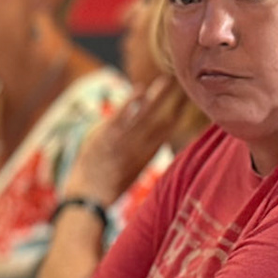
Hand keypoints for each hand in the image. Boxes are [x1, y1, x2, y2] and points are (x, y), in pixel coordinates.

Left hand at [65, 78, 189, 206]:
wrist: (89, 198)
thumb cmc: (108, 184)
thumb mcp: (133, 168)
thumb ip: (143, 150)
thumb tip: (152, 137)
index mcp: (148, 154)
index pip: (168, 128)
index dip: (180, 111)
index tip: (189, 96)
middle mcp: (140, 146)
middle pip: (163, 118)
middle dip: (175, 99)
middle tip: (186, 80)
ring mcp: (124, 141)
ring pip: (146, 114)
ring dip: (158, 96)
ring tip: (168, 79)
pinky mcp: (106, 137)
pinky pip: (123, 115)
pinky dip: (132, 102)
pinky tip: (141, 89)